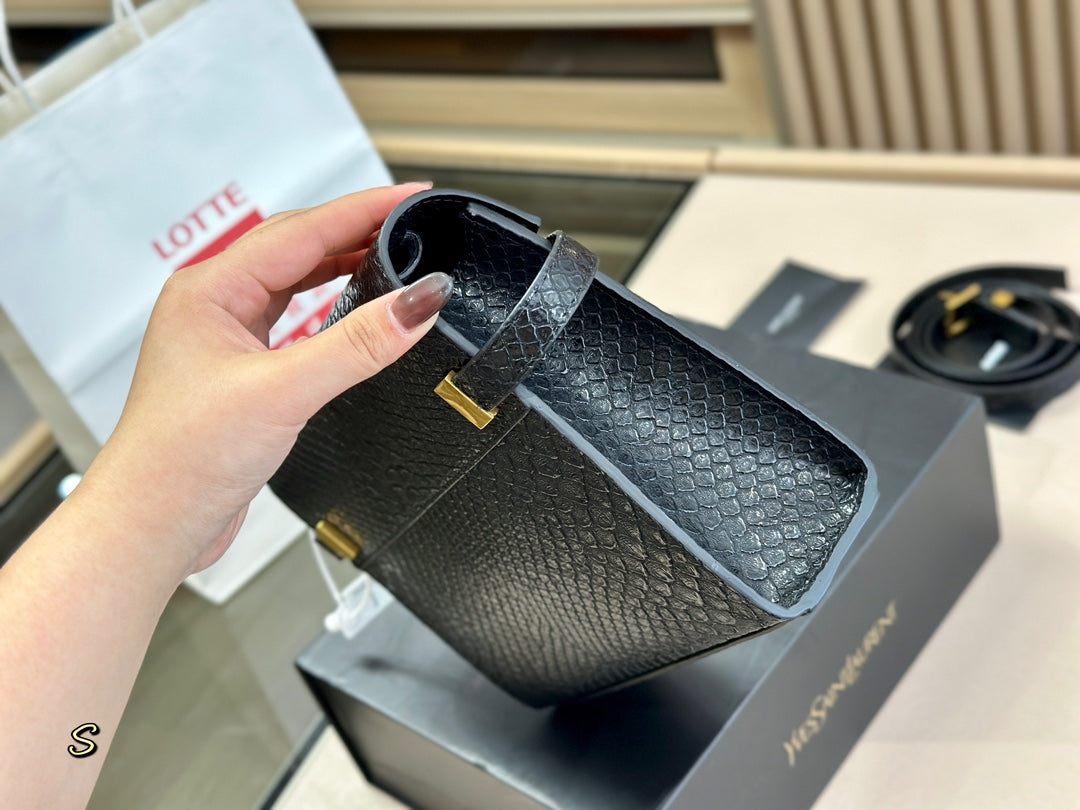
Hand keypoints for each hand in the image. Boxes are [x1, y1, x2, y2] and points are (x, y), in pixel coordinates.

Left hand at [78, 182, 451, 579]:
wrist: (153, 523)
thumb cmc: (183, 459)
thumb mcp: (283, 391)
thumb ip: (356, 345)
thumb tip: (417, 302)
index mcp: (210, 290)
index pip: (303, 230)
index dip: (364, 209)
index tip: (411, 197)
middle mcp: (212, 305)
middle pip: (297, 246)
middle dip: (357, 228)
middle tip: (412, 219)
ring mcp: (224, 336)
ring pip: (292, 280)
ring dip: (342, 263)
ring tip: (390, 251)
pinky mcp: (239, 370)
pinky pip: (290, 316)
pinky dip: (327, 303)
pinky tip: (348, 306)